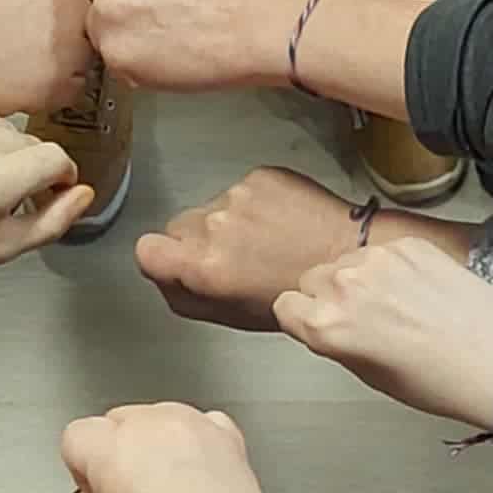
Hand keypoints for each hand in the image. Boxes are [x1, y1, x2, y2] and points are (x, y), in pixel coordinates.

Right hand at [0, 0, 93, 113]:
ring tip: (35, 52)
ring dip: (75, 56)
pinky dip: (59, 85)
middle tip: (50, 30)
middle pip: (101, 17)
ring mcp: (67, 50)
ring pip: (92, 54)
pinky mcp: (57, 86)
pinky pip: (76, 87)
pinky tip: (31, 73)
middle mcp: (68, 8)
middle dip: (82, 23)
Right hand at [63, 403, 278, 492]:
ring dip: (155, 445)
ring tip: (168, 491)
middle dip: (120, 452)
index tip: (99, 491)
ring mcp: (193, 426)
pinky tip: (192, 478)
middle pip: (116, 420)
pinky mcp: (226, 435)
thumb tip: (95, 489)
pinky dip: (192, 444)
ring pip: (156, 418)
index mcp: (113, 449)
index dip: (83, 468)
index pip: (77, 435)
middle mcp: (153, 427)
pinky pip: (198, 424)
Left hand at [91, 0, 279, 89]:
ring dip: (128, 34)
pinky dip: (135, 63)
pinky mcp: (112, 48)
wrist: (255, 25)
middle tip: (163, 16)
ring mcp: (107, 6)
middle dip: (128, 5)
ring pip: (104, 26)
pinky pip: (114, 58)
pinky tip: (166, 54)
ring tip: (168, 37)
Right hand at [137, 168, 360, 330]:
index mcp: (203, 266)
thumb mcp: (232, 315)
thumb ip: (184, 298)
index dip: (160, 258)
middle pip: (178, 226)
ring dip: (229, 222)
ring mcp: (237, 195)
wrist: (346, 256)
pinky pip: (239, 190)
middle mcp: (214, 225)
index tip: (178, 263)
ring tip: (265, 241)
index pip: (146, 249)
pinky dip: (254, 204)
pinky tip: (279, 222)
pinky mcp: (259, 176)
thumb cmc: (296, 292)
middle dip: (197, 241)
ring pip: (210, 207)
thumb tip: (163, 278)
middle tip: (234, 258)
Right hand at [274, 238, 492, 425]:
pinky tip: (416, 289)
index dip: (303, 317)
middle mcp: (343, 284)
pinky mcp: (407, 244)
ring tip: (393, 302)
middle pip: (311, 278)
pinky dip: (389, 266)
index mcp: (326, 324)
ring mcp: (377, 258)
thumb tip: (327, 323)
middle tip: (360, 315)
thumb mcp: (368, 374)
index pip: (285, 305)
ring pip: (345, 261)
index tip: (318, 324)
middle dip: (326, 294)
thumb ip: (335, 340)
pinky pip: (380, 250)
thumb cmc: (438, 380)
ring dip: (357, 277)